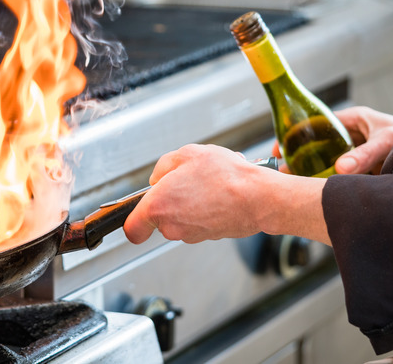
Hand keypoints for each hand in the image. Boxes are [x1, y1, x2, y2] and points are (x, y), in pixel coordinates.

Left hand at [123, 144, 329, 245]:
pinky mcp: (209, 237)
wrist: (260, 198)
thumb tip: (159, 178)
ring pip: (180, 218)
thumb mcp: (187, 154)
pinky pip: (198, 222)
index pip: (132, 228)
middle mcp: (172, 226)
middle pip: (159, 217)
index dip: (132, 220)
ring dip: (189, 203)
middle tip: (186, 181)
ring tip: (207, 184)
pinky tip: (218, 194)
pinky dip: (204, 210)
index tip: (137, 213)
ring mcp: (191, 235)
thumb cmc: (225, 176)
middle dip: (169, 200)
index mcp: (158, 206)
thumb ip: (163, 166)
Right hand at [272, 106, 392, 174]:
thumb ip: (365, 155)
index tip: (281, 146)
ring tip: (290, 179)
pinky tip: (311, 189)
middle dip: (296, 154)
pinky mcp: (359, 171)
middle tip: (280, 166)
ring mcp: (354, 154)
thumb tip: (340, 169)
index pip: (317, 122)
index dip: (295, 133)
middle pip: (316, 143)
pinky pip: (336, 175)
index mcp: (354, 120)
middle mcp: (352, 136)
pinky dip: (322, 181)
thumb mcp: (386, 142)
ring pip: (324, 160)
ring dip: (307, 170)